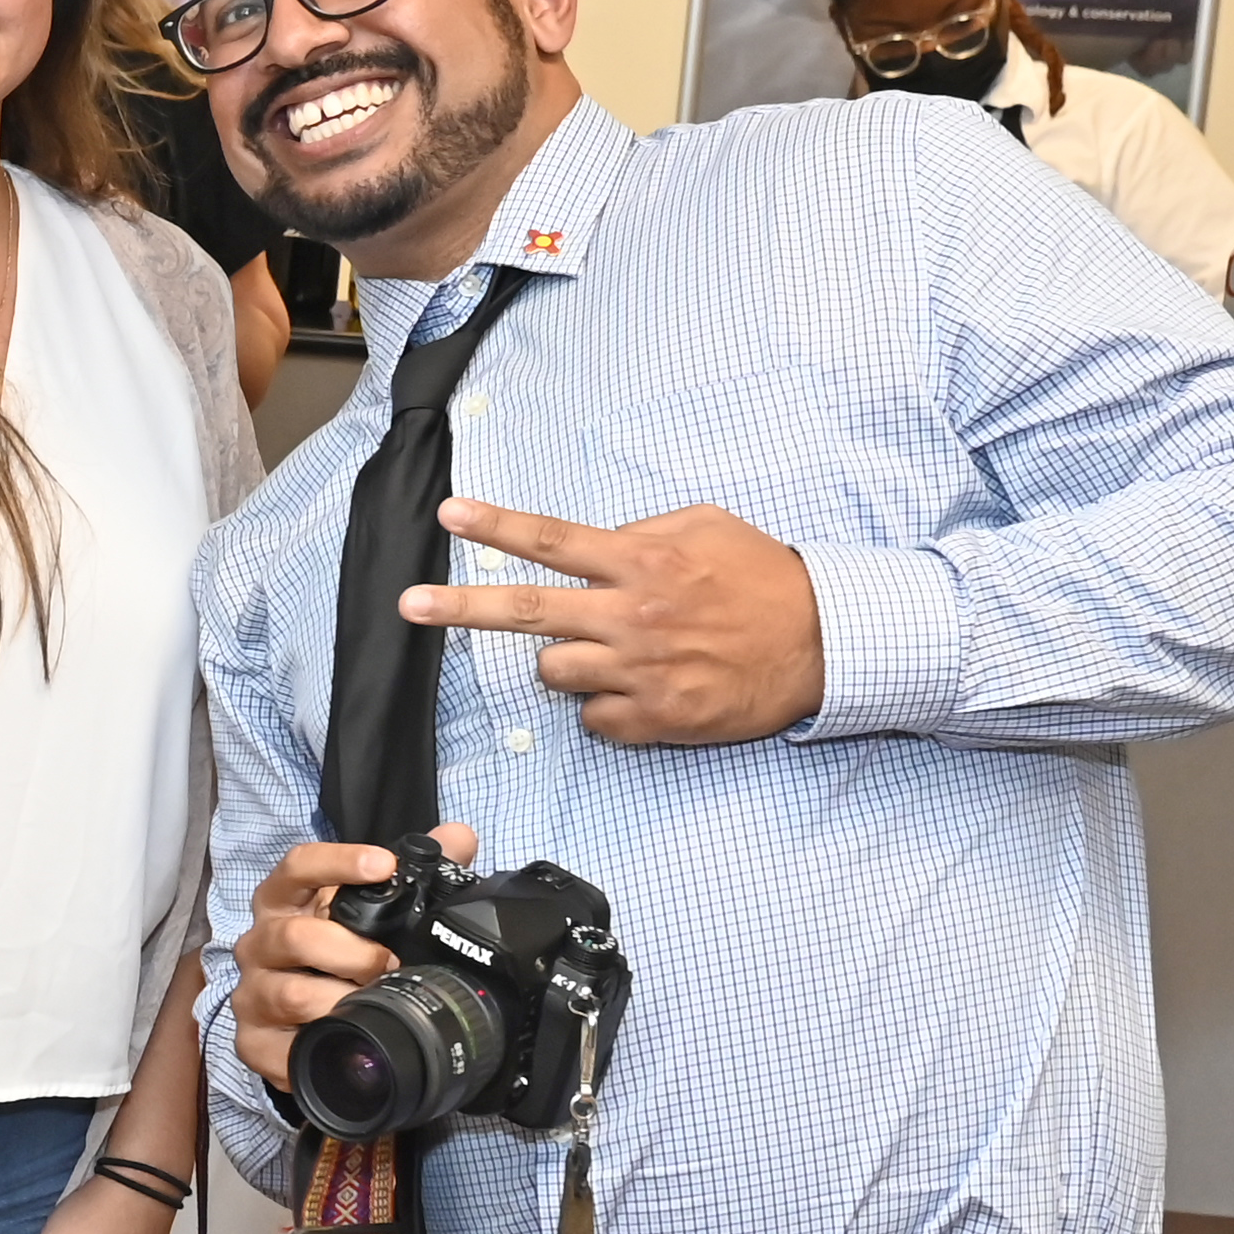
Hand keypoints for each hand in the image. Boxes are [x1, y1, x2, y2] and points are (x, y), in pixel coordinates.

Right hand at [232, 825, 473, 1089]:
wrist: (301, 1023)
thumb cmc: (338, 957)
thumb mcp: (371, 914)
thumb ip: (418, 874)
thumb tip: (458, 837)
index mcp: (284, 903)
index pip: (297, 868)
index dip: (338, 862)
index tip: (383, 865)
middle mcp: (259, 944)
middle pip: (294, 936)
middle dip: (351, 951)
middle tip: (391, 962)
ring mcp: (251, 993)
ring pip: (291, 994)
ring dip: (341, 1001)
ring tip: (375, 1007)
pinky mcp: (252, 1042)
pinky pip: (280, 1048)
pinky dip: (317, 1045)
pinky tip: (345, 1042)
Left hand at [402, 494, 826, 745]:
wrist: (824, 645)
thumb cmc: (763, 580)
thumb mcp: (708, 526)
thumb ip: (644, 529)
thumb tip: (596, 540)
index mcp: (643, 562)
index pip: (553, 541)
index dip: (496, 526)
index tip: (449, 515)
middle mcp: (632, 615)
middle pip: (527, 612)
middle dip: (459, 607)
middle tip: (410, 605)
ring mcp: (639, 672)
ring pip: (553, 672)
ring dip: (563, 662)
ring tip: (611, 651)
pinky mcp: (654, 719)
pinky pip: (593, 717)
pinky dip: (605, 705)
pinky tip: (642, 689)